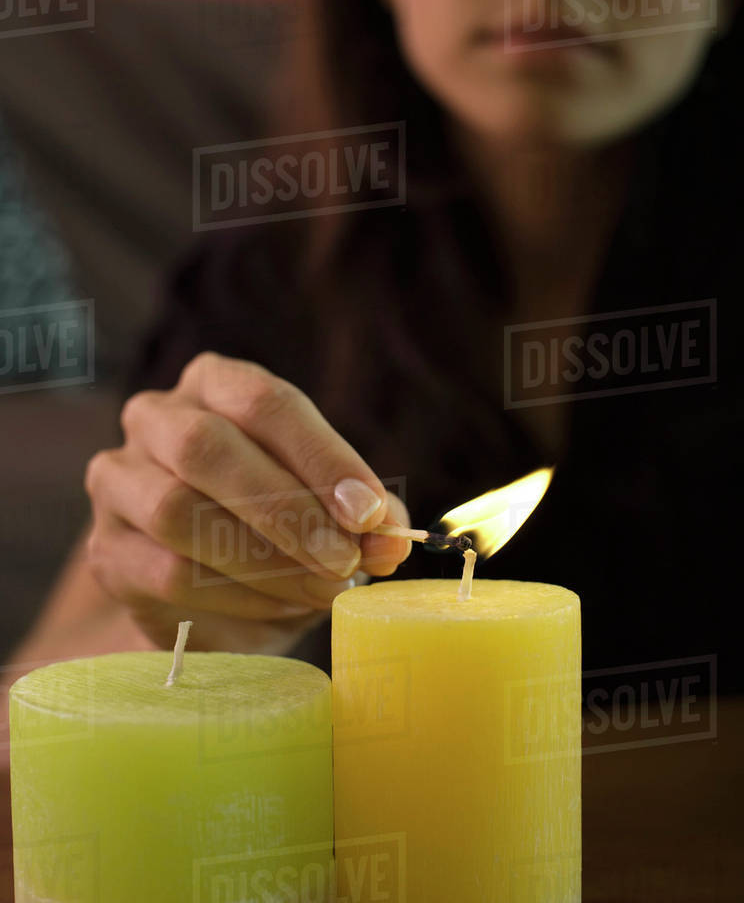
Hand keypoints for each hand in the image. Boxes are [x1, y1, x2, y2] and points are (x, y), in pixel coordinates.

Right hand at [85, 352, 410, 653]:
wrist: (215, 592)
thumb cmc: (279, 523)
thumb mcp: (329, 507)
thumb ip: (364, 516)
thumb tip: (392, 540)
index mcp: (215, 383)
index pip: (265, 402)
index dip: (321, 457)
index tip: (369, 513)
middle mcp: (155, 418)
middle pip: (208, 447)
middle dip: (287, 510)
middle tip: (344, 560)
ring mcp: (118, 482)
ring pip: (178, 512)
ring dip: (263, 560)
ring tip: (321, 589)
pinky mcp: (106, 551)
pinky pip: (166, 573)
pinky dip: (236, 597)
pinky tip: (280, 605)